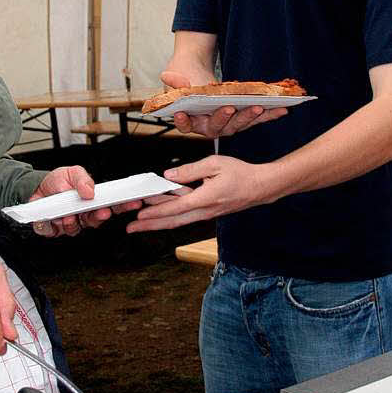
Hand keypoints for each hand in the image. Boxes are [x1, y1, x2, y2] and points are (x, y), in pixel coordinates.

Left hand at [29, 166, 141, 236]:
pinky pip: (56, 232)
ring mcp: (69, 223)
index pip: (110, 205)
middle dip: (100, 217)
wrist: (34, 187)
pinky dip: (54, 226)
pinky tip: (53, 219)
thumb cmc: (56, 181)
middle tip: (103, 212)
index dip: (122, 206)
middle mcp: (82, 214)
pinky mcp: (54, 229)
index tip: (131, 203)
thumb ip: (82, 180)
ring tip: (69, 215)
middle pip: (96, 220)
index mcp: (91, 201)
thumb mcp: (71, 173)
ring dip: (74, 222)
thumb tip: (91, 191)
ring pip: (76, 229)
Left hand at [126, 155, 274, 231]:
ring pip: (177, 221)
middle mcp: (204, 211)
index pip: (175, 208)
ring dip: (157, 223)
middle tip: (130, 228)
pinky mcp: (207, 213)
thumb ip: (190, 170)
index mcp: (205, 199)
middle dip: (149, 225)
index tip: (139, 215)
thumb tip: (169, 175)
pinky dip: (170, 217)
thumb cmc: (240, 173)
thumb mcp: (215, 164)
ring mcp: (206, 214)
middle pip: (172, 221)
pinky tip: (159, 214)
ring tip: (139, 225)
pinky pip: (185, 217)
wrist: (261, 187)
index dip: (156, 212)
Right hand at [159, 68, 287, 137]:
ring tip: (259, 106)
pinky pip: (256, 118)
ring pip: (238, 124)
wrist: (196, 69)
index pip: (185, 125)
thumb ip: (174, 79)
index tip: (182, 113)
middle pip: (216, 127)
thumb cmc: (185, 76)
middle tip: (228, 108)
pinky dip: (270, 115)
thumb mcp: (177, 74)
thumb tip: (168, 77)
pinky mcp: (242, 118)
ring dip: (249, 116)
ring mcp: (227, 124)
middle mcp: (209, 126)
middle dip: (223, 117)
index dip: (183, 121)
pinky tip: (283, 110)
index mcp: (190, 120)